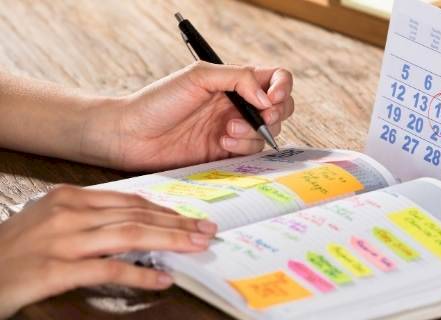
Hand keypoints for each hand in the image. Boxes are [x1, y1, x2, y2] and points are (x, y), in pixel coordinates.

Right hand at [0, 185, 216, 317]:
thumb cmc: (14, 249)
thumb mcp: (50, 221)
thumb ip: (90, 219)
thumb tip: (135, 224)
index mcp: (69, 198)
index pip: (129, 201)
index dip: (164, 210)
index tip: (189, 218)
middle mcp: (67, 214)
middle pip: (136, 215)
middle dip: (177, 224)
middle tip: (205, 230)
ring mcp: (61, 241)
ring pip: (129, 235)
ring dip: (169, 241)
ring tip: (196, 247)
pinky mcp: (54, 270)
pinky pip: (108, 269)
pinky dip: (140, 274)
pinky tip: (162, 279)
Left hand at [82, 62, 293, 170]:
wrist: (133, 135)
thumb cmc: (159, 101)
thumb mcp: (198, 76)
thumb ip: (237, 79)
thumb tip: (266, 98)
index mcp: (234, 81)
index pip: (275, 78)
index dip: (282, 87)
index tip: (272, 98)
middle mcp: (238, 104)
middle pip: (280, 107)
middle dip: (275, 113)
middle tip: (261, 116)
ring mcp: (234, 129)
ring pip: (268, 132)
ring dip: (253, 131)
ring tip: (227, 130)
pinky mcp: (226, 153)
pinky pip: (252, 152)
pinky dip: (243, 147)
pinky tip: (222, 142)